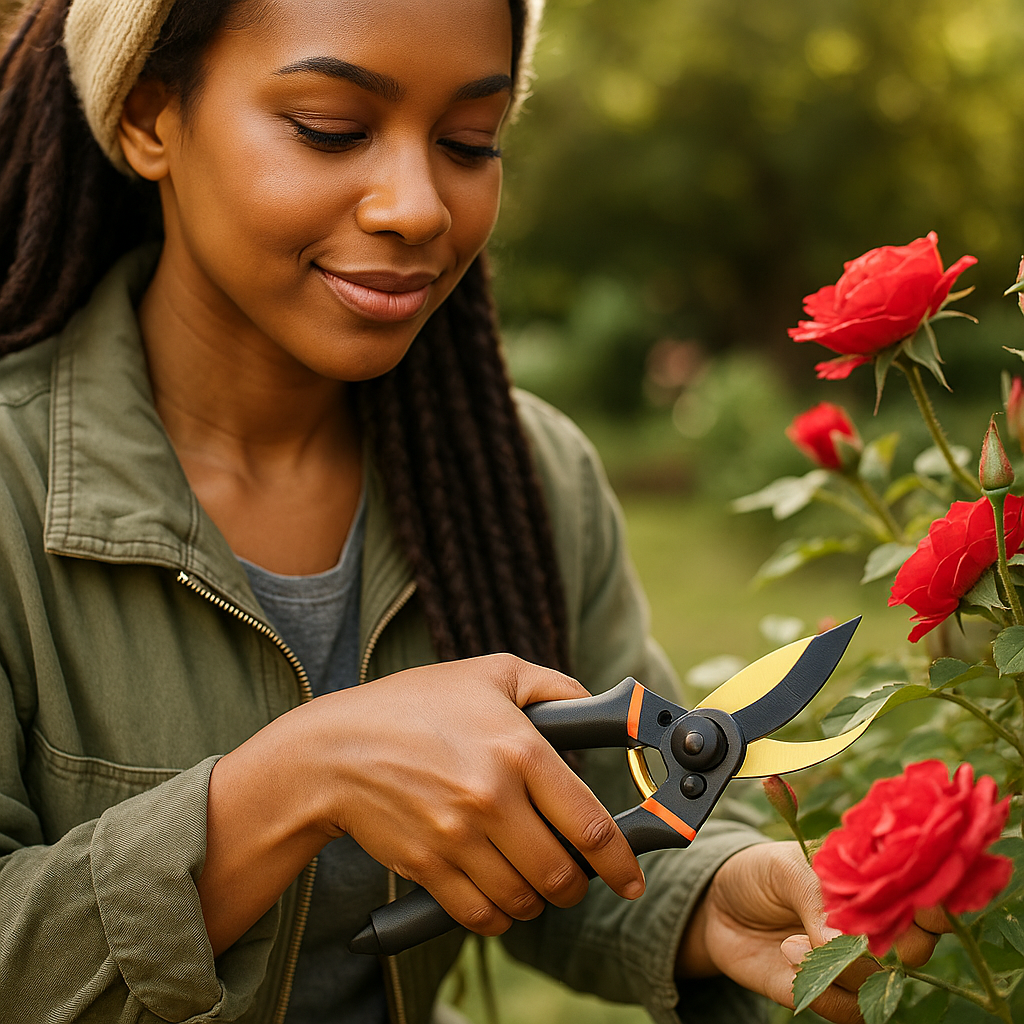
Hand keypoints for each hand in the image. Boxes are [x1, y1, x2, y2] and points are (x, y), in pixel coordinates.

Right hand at [314, 654, 644, 931]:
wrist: (332, 751)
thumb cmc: (412, 706)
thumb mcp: (488, 674)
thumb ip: (553, 687)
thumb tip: (601, 708)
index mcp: (519, 749)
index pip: (590, 824)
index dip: (622, 861)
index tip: (631, 877)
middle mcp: (493, 798)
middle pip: (562, 875)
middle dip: (576, 883)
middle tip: (571, 871)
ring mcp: (458, 837)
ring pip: (525, 901)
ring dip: (537, 899)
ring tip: (530, 877)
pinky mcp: (428, 867)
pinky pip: (482, 916)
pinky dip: (499, 915)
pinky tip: (497, 893)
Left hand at [676, 842, 949, 1022]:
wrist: (717, 906)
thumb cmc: (759, 872)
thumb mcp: (784, 867)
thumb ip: (818, 898)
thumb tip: (843, 941)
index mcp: (870, 884)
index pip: (923, 898)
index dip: (933, 907)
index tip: (925, 914)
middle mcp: (871, 928)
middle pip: (913, 950)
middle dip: (896, 948)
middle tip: (858, 937)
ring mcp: (852, 964)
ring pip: (876, 984)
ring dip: (835, 966)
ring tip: (790, 942)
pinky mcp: (827, 994)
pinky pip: (847, 1010)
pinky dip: (819, 990)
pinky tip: (787, 956)